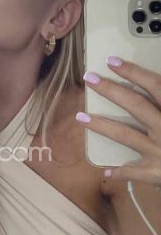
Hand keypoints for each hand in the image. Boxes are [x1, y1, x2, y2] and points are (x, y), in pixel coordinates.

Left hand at [76, 56, 160, 187]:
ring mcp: (159, 151)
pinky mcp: (156, 173)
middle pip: (134, 105)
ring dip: (101, 125)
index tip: (112, 61)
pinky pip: (134, 172)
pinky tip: (106, 171)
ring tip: (81, 117)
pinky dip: (120, 172)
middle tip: (89, 79)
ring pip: (125, 135)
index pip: (155, 86)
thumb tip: (157, 89)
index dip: (133, 72)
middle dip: (110, 91)